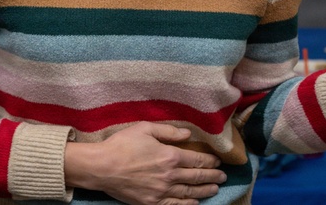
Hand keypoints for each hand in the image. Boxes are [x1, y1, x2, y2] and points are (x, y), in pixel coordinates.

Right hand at [64, 122, 226, 204]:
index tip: (218, 162)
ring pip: (189, 192)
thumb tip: (188, 134)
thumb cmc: (122, 145)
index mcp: (170, 156)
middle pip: (197, 177)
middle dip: (212, 177)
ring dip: (204, 191)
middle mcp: (169, 175)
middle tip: (223, 177)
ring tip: (215, 189)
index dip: (210, 162)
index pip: (197, 160)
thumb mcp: (146, 129)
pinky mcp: (151, 202)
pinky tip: (194, 204)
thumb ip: (169, 131)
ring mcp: (161, 191)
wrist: (101, 167)